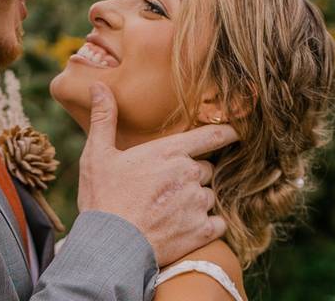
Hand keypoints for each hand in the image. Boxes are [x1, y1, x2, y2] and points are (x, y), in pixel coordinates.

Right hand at [77, 81, 237, 266]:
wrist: (110, 247)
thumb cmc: (102, 198)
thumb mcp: (97, 154)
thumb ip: (104, 118)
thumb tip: (99, 86)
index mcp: (169, 152)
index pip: (212, 135)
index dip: (228, 132)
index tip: (236, 131)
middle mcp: (189, 174)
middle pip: (206, 169)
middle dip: (192, 175)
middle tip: (166, 188)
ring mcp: (198, 203)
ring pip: (209, 196)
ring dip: (196, 201)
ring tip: (169, 211)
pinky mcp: (203, 231)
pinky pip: (218, 223)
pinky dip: (206, 225)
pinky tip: (184, 229)